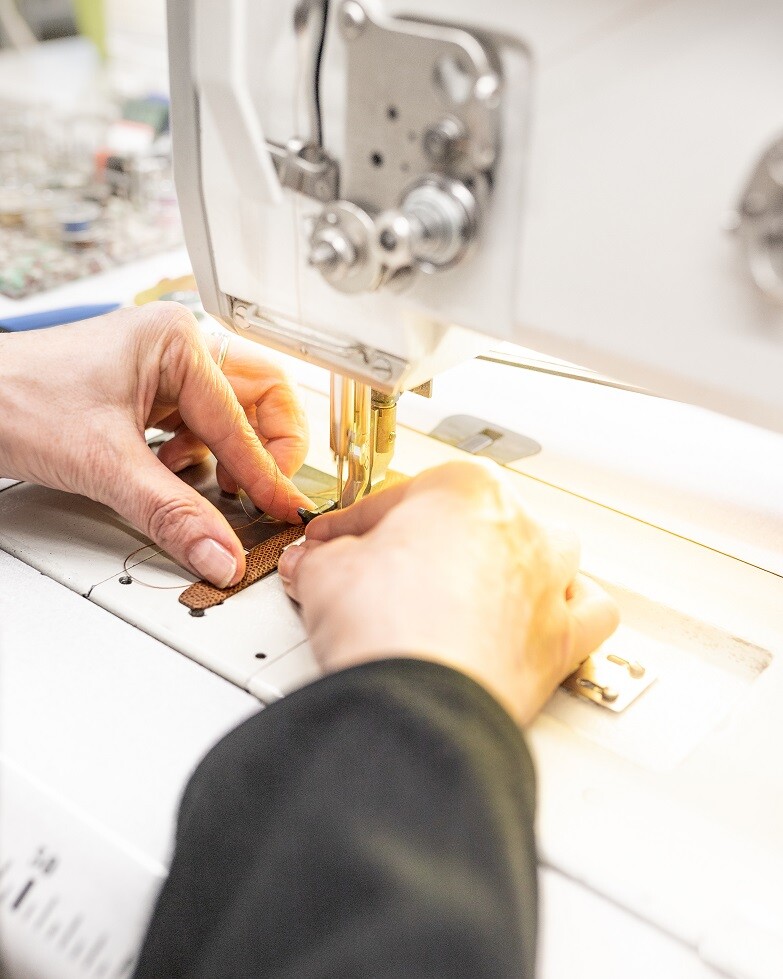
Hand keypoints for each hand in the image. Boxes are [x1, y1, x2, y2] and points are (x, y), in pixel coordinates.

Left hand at [0, 302, 312, 586]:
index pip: (244, 418)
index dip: (268, 472)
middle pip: (260, 401)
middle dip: (266, 451)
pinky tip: (174, 475)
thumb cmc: (12, 398)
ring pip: (233, 416)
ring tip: (213, 488)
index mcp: (176, 340)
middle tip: (267, 494)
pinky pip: (200, 429)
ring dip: (232, 457)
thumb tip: (219, 552)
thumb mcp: (103, 464)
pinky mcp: (146, 397)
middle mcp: (176, 349)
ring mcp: (162, 371)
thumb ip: (170, 514)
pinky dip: (199, 458)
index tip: (285, 509)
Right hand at [277, 460, 618, 724]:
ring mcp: (547, 584)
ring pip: (547, 553)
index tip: (334, 544)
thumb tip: (313, 563)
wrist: (418, 703)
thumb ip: (321, 558)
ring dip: (514, 565)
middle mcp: (520, 528)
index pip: (398, 499)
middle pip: (476, 521)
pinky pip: (588, 612)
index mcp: (466, 487)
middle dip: (434, 542)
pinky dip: (568, 612)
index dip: (353, 526)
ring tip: (472, 587)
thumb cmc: (388, 626)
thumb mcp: (326, 572)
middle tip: (388, 570)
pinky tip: (538, 619)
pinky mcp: (563, 641)